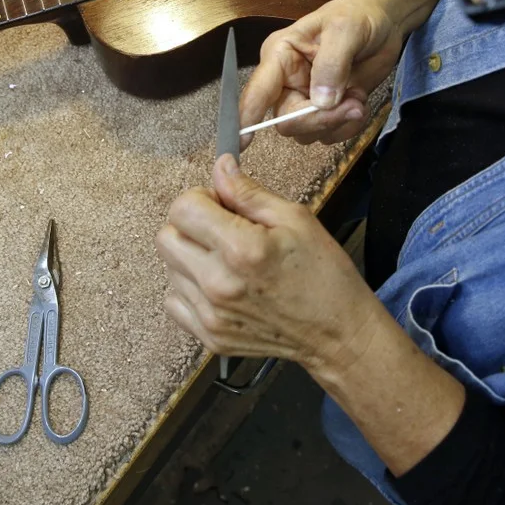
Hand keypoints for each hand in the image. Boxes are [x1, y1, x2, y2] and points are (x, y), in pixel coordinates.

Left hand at [154, 155, 378, 368]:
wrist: (338, 334)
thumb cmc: (324, 275)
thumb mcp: (295, 218)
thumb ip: (248, 192)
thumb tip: (220, 167)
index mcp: (241, 249)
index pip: (183, 208)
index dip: (202, 198)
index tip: (221, 204)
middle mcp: (218, 284)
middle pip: (166, 237)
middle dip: (190, 224)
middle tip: (223, 229)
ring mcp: (211, 315)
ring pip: (169, 268)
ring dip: (191, 256)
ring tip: (227, 261)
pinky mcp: (209, 337)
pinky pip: (174, 301)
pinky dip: (190, 288)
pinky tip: (219, 284)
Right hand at [240, 0, 403, 147]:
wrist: (383, 22)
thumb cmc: (357, 15)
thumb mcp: (344, 30)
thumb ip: (331, 64)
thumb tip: (321, 102)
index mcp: (279, 57)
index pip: (257, 91)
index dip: (247, 116)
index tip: (242, 142)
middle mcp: (286, 82)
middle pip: (287, 121)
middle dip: (320, 119)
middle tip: (353, 105)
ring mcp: (305, 99)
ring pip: (309, 133)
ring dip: (339, 122)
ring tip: (358, 96)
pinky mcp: (326, 111)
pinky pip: (329, 135)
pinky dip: (349, 126)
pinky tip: (359, 102)